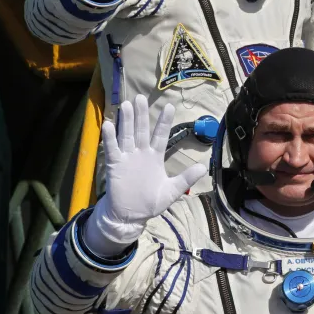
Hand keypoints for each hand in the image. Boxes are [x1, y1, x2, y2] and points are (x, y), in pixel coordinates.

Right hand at [83, 95, 206, 256]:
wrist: (130, 216)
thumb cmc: (150, 203)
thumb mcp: (171, 191)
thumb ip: (186, 179)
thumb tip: (204, 167)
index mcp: (155, 157)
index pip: (161, 135)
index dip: (164, 121)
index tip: (169, 106)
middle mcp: (141, 153)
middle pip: (141, 130)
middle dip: (141, 114)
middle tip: (141, 98)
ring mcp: (127, 158)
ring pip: (126, 135)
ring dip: (126, 121)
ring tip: (126, 105)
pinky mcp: (115, 165)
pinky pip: (112, 149)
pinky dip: (110, 138)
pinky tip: (109, 125)